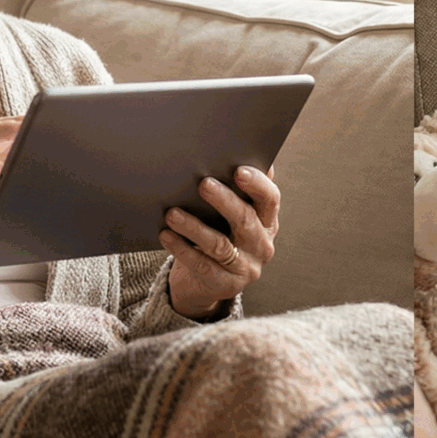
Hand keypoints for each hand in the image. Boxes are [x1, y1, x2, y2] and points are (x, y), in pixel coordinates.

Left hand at [161, 166, 281, 318]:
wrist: (205, 283)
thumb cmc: (217, 236)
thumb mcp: (230, 216)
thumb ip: (236, 191)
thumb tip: (234, 153)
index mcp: (267, 221)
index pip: (270, 199)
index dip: (257, 184)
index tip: (238, 170)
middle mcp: (262, 244)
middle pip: (246, 220)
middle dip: (224, 200)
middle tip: (203, 184)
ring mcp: (246, 267)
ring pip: (220, 245)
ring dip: (194, 227)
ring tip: (173, 213)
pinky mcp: (225, 284)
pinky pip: (201, 264)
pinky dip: (182, 248)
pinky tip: (165, 234)